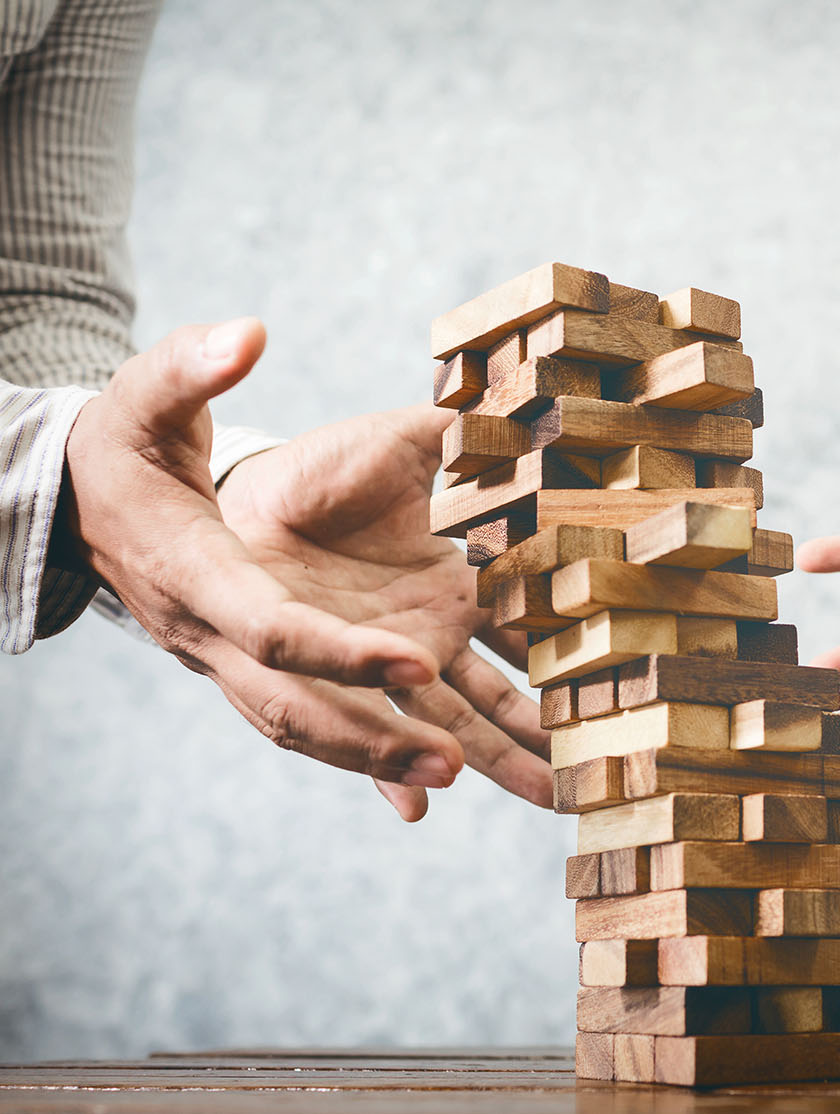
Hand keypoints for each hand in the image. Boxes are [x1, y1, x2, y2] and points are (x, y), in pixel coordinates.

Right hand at [63, 319, 550, 818]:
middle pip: (296, 710)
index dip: (343, 654)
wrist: (91, 506)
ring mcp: (238, 664)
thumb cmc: (128, 448)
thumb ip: (191, 366)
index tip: (417, 663)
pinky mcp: (263, 666)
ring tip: (467, 781)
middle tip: (455, 765)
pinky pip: (319, 721)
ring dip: (385, 762)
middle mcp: (217, 638)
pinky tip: (428, 782)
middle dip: (373, 742)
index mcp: (197, 576)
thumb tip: (248, 333)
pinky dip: (369, 758)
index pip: (274, 630)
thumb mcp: (144, 397)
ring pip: (311, 731)